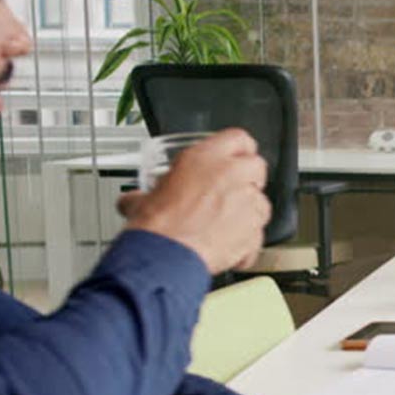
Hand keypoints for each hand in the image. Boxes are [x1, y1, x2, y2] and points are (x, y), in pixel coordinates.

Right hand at [122, 128, 269, 273]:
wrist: (164, 256)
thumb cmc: (155, 226)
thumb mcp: (141, 200)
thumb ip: (142, 195)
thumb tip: (132, 201)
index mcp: (205, 158)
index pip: (238, 138)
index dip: (239, 149)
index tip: (236, 157)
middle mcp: (232, 175)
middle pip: (257, 166)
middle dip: (248, 179)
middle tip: (231, 192)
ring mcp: (247, 203)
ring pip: (262, 202)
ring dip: (249, 212)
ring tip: (225, 226)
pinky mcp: (254, 230)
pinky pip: (258, 236)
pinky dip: (247, 245)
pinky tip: (229, 249)